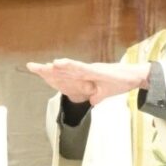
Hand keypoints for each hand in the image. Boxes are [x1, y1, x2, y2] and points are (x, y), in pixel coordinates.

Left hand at [27, 59, 142, 104]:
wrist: (135, 78)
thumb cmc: (120, 82)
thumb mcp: (104, 94)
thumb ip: (96, 96)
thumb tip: (92, 102)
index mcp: (84, 77)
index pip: (63, 78)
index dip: (50, 76)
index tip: (37, 73)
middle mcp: (84, 71)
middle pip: (62, 72)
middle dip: (46, 70)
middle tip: (30, 66)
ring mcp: (89, 69)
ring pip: (68, 68)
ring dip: (54, 67)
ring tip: (41, 65)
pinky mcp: (96, 70)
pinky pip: (80, 67)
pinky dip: (69, 65)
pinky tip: (59, 63)